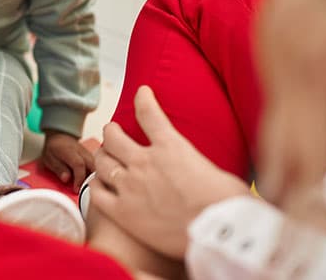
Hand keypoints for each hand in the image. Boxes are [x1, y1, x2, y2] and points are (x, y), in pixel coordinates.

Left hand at [42, 130, 93, 191]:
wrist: (60, 136)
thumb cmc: (54, 148)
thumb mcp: (49, 159)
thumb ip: (58, 169)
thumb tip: (66, 178)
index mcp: (69, 151)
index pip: (79, 164)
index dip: (79, 178)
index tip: (76, 189)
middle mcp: (82, 152)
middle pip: (93, 167)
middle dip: (90, 181)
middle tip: (84, 192)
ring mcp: (88, 154)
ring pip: (97, 167)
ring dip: (94, 179)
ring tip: (88, 189)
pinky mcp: (92, 157)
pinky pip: (97, 167)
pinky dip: (96, 176)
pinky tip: (91, 183)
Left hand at [90, 86, 248, 258]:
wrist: (218, 233)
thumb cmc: (229, 205)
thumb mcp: (220, 172)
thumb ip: (203, 168)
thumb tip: (211, 175)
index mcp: (171, 147)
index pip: (149, 114)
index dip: (143, 99)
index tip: (141, 92)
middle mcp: (145, 162)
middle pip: (113, 136)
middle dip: (111, 131)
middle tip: (113, 132)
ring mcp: (130, 186)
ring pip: (102, 161)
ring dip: (101, 156)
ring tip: (103, 156)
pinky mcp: (122, 212)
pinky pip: (97, 193)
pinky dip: (96, 185)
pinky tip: (98, 185)